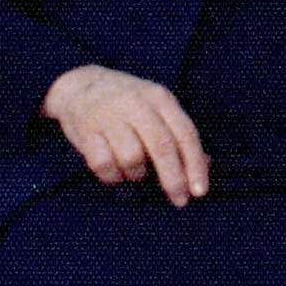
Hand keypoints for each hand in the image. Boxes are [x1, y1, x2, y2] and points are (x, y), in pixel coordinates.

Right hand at [44, 66, 211, 205]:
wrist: (79, 85)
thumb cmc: (127, 104)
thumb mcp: (156, 108)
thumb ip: (179, 135)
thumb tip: (206, 166)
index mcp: (160, 98)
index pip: (185, 134)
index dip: (195, 165)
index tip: (200, 191)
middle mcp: (136, 103)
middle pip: (161, 147)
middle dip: (173, 179)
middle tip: (179, 201)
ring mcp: (109, 115)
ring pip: (132, 158)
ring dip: (137, 175)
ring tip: (134, 172)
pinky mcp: (86, 129)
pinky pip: (103, 164)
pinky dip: (112, 176)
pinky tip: (114, 172)